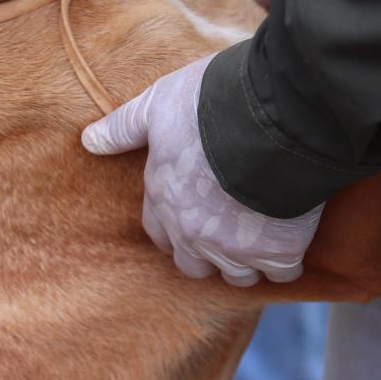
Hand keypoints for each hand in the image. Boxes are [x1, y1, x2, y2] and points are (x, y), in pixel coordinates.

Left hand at [81, 55, 322, 284]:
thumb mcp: (156, 104)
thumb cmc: (209, 104)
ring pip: (237, 275)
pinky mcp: (278, 252)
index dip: (175, 227)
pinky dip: (286, 260)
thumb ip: (124, 127)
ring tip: (263, 235)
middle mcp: (192, 231)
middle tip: (230, 231)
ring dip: (247, 260)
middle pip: (193, 265)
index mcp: (163, 198)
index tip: (194, 215)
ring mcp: (234, 247)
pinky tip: (292, 237)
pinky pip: (280, 273)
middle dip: (208, 253)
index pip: (159, 233)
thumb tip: (88, 141)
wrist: (269, 119)